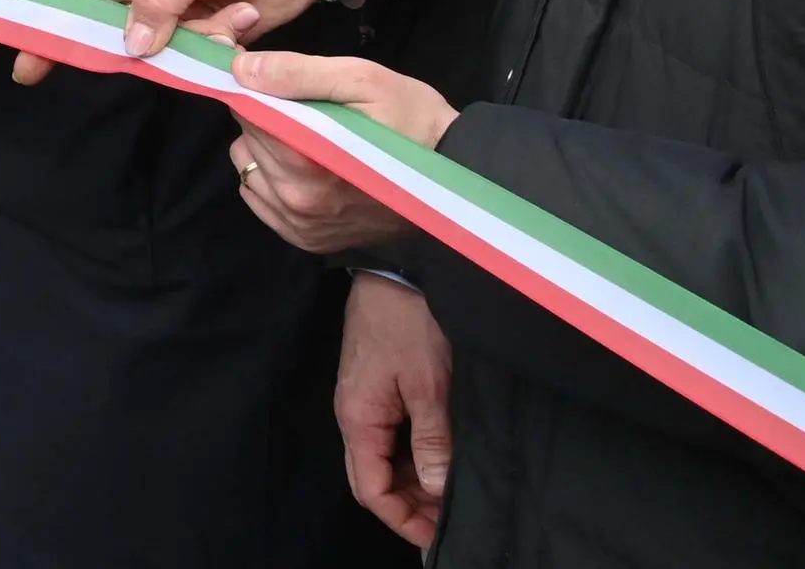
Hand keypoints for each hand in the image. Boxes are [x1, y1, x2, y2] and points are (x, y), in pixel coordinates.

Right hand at [11, 0, 348, 86]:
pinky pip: (207, 61)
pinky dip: (227, 46)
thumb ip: (158, 2)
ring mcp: (185, 20)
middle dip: (153, 45)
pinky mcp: (219, 39)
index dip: (59, 35)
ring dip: (203, 40)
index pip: (85, 4)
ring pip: (172, 54)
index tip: (28, 70)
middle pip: (127, 38)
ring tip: (235, 14)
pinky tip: (248, 17)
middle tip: (183, 36)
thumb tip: (128, 48)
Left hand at [226, 51, 456, 254]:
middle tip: (310, 114)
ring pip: (248, 169)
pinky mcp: (306, 240)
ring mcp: (300, 225)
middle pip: (246, 141)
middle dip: (267, 121)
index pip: (246, 113)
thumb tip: (240, 69)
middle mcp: (296, 199)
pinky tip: (309, 170)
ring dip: (267, 152)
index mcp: (305, 159)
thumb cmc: (412, 120)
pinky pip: (260, 199)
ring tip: (313, 143)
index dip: (258, 90)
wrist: (456, 177)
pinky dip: (273, 181)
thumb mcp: (362, 80)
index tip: (280, 84)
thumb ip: (296, 72)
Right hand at [337, 274, 455, 546]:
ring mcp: (363, 398)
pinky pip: (389, 435)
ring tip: (450, 492)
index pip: (370, 489)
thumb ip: (432, 442)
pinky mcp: (376, 384)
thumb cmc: (409, 324)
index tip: (438, 535)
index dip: (403, 519)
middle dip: (410, 505)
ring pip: (382, 458)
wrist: (396, 268)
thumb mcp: (430, 387)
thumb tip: (437, 490)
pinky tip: (439, 457)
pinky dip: (411, 455)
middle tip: (451, 518)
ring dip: (412, 480)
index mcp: (358, 418)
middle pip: (372, 478)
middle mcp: (353, 413)